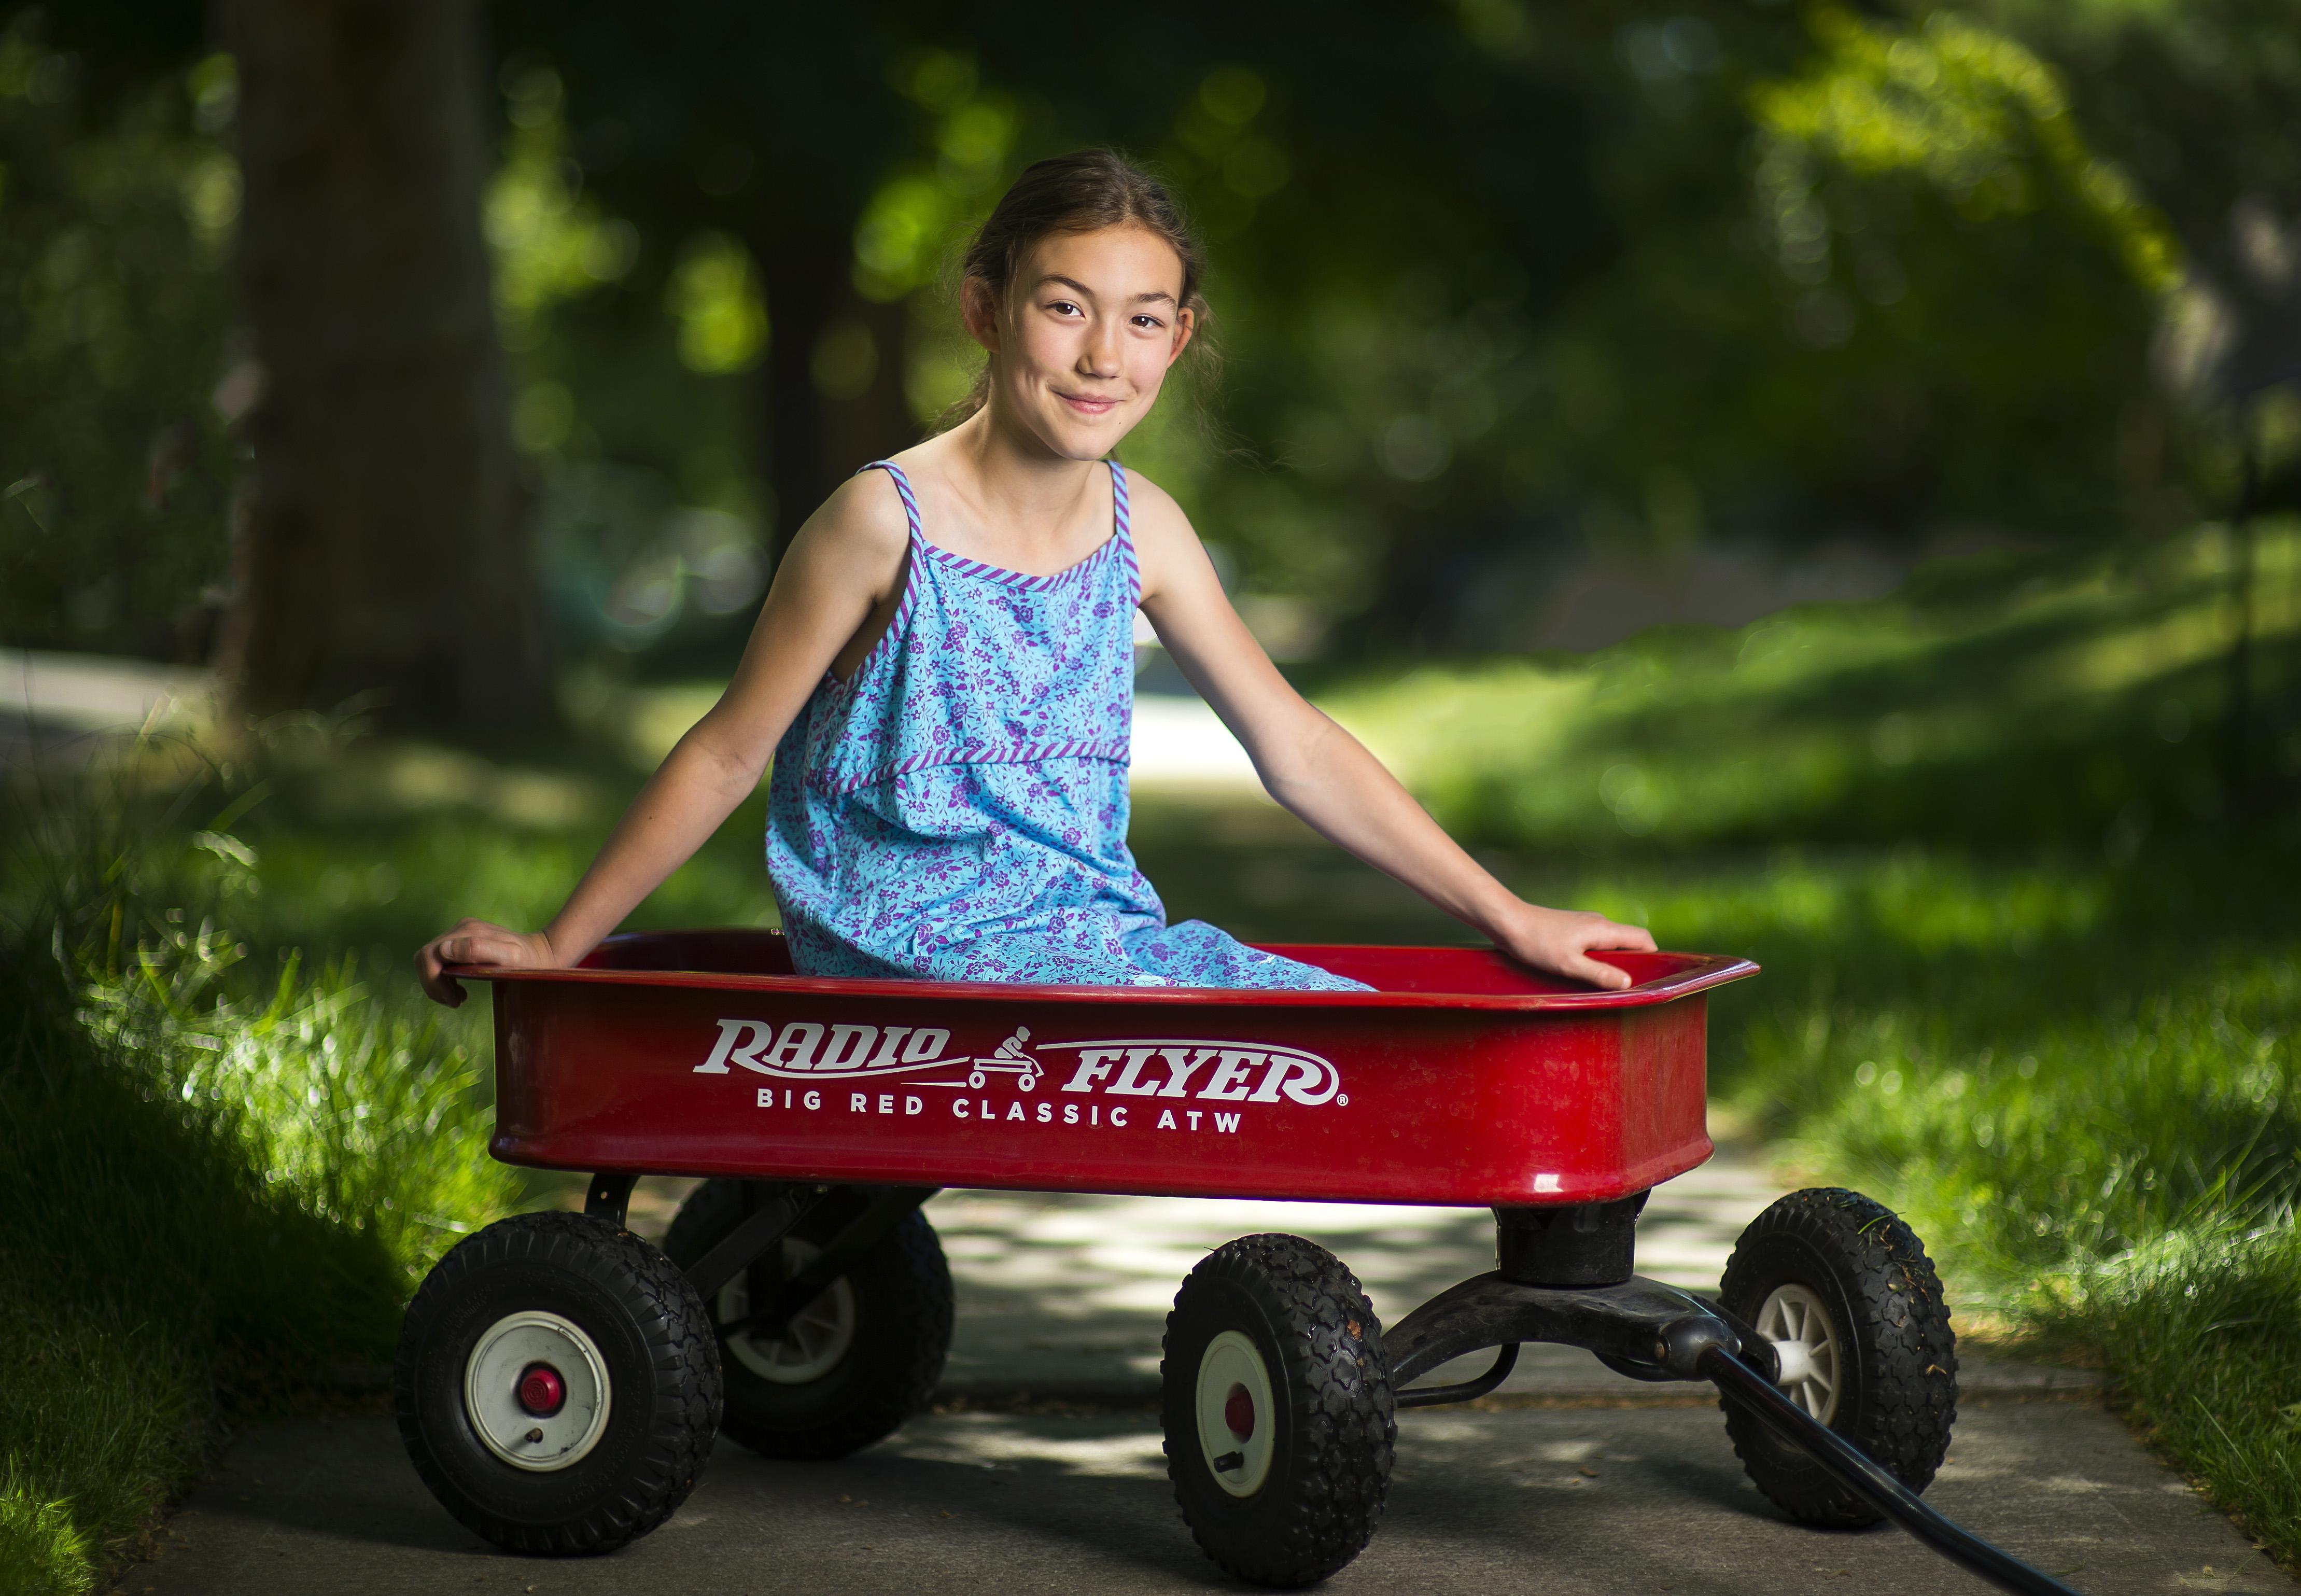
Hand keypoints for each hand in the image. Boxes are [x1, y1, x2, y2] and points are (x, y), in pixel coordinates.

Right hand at [416, 918, 558, 1007]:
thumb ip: (478, 950)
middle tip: (455, 1002)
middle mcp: (461, 928)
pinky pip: (441, 959)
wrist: (543, 954)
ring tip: (459, 998)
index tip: (455, 1001)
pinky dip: (444, 977)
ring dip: (438, 982)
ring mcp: (462, 932)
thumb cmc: (529, 962)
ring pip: (430, 959)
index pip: (430, 956)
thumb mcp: (509, 959)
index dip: (434, 982)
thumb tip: (445, 950)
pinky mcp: (464, 939)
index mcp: (468, 932)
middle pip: (425, 957)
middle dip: (433, 984)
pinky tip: (461, 989)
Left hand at [1492, 903, 1656, 990]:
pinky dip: (1597, 958)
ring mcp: (1585, 924)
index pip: (1643, 939)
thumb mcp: (1569, 964)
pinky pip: (1595, 944)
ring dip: (1612, 962)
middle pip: (1629, 942)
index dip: (1652, 957)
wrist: (1508, 922)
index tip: (1648, 979)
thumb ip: (1599, 974)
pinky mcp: (1573, 928)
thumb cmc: (1536, 943)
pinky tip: (1582, 972)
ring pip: (1611, 944)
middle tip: (1624, 987)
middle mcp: (1599, 923)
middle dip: (1632, 964)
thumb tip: (1628, 983)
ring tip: (1602, 983)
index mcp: (1604, 929)